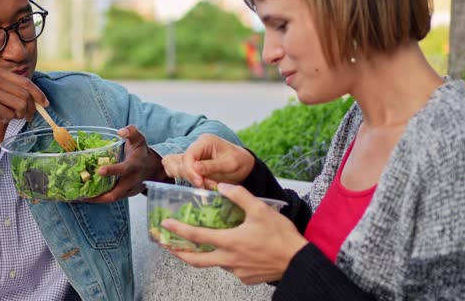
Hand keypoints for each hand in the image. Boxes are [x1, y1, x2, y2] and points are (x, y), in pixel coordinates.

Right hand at [0, 65, 47, 124]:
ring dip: (19, 115)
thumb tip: (32, 99)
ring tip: (12, 117)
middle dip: (30, 108)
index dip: (38, 93)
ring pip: (19, 104)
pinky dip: (7, 118)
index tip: (45, 103)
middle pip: (25, 94)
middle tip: (28, 117)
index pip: (25, 82)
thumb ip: (8, 88)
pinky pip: (8, 113)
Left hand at [84, 125, 167, 202]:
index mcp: (134, 166)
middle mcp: (131, 181)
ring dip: (96, 199)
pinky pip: (110, 199)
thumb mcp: (139, 140)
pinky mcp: (124, 195)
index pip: (124, 169)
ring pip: (112, 199)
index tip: (99, 170)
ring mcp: (128, 191)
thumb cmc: (142, 153)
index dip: (113, 170)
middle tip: (82, 194)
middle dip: (100, 195)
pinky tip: (85, 197)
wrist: (153, 169)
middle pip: (116, 193)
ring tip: (79, 198)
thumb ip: (131, 133)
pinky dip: (98, 199)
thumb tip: (120, 131)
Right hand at [161, 134, 254, 188]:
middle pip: (175, 160)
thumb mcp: (230, 164)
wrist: (244, 167)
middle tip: (202, 184)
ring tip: (202, 184)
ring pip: (173, 166)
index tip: (200, 183)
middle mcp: (194, 147)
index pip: (188, 155)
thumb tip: (195, 168)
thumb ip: (212, 166)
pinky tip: (199, 184)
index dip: (190, 170)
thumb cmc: (239, 162)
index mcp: (204, 142)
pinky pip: (177, 171)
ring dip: (184, 177)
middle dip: (186, 174)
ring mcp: (191, 156)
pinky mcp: (190, 166)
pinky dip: (184, 179)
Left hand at [162, 183, 307, 284]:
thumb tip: (222, 186)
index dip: (178, 230)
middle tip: (166, 246)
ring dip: (206, 254)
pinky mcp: (246, 278)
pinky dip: (227, 259)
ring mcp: (237, 271)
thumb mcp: (261, 210)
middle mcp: (229, 260)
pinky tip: (233, 250)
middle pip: (196, 260)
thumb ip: (239, 196)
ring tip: (200, 244)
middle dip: (178, 253)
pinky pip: (231, 268)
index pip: (197, 236)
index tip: (165, 225)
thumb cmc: (281, 236)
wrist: (299, 262)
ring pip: (215, 263)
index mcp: (230, 242)